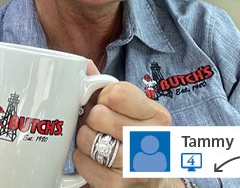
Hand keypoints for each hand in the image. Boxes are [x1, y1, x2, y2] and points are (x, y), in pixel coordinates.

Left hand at [73, 63, 179, 186]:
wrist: (154, 181)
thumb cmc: (139, 137)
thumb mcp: (133, 109)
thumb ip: (109, 86)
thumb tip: (83, 64)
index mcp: (157, 116)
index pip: (117, 91)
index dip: (104, 96)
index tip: (108, 104)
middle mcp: (153, 141)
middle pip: (98, 114)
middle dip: (92, 119)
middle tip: (102, 126)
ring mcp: (136, 167)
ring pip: (86, 137)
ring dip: (85, 139)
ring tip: (99, 141)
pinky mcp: (118, 186)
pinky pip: (81, 162)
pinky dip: (82, 159)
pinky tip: (97, 160)